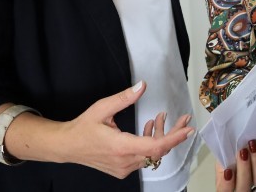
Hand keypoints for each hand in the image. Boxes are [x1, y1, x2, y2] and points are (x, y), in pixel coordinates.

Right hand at [60, 81, 194, 177]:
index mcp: (121, 147)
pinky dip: (150, 143)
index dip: (174, 138)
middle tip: (183, 120)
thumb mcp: (102, 108)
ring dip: (159, 136)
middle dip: (173, 134)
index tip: (188, 130)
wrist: (67, 146)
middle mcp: (125, 161)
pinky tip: (148, 128)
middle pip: (158, 150)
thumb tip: (142, 86)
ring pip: (151, 154)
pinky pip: (143, 158)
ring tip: (158, 118)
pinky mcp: (122, 169)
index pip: (155, 146)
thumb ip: (124, 98)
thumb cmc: (83, 127)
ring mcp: (124, 168)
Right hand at [215, 130, 255, 190]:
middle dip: (244, 170)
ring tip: (253, 144)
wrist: (242, 135)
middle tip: (242, 151)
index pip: (224, 190)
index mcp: (226, 180)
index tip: (228, 171)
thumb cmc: (228, 143)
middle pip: (244, 187)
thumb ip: (223, 153)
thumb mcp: (222, 148)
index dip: (226, 185)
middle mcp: (243, 181)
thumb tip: (225, 148)